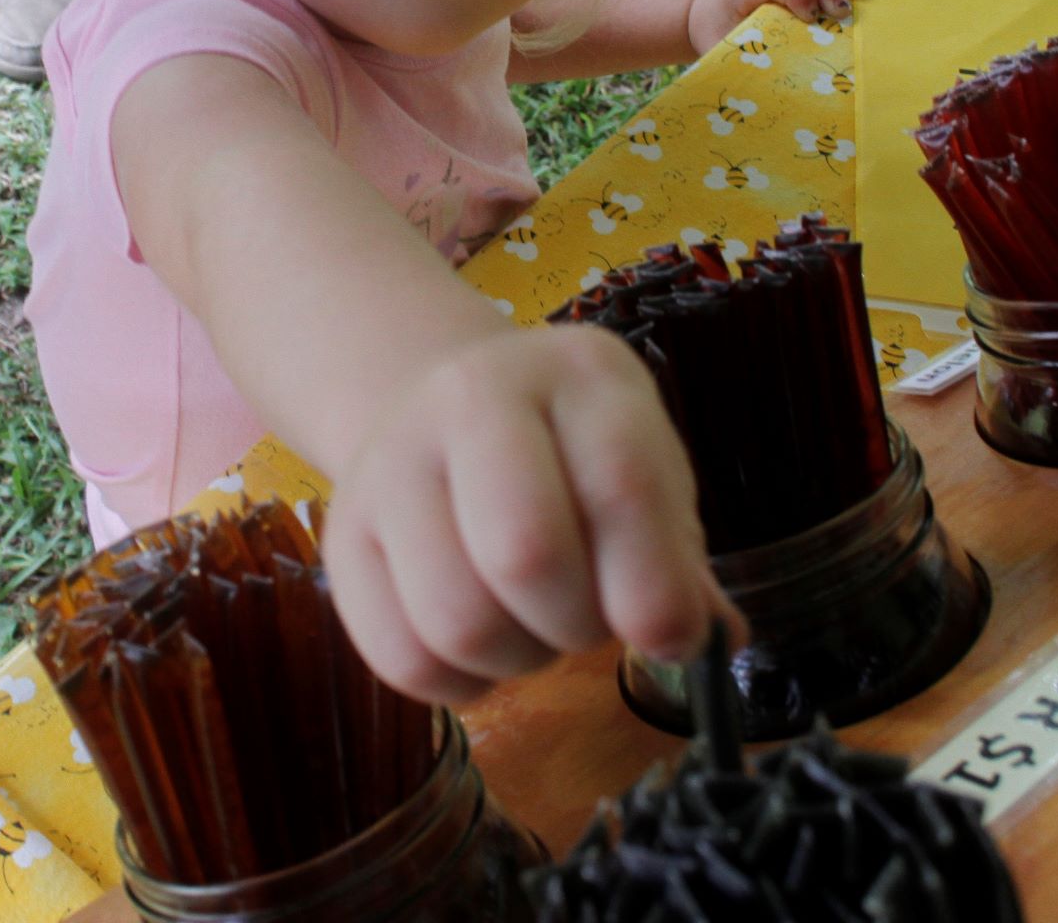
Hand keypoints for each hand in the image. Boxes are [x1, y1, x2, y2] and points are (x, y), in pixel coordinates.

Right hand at [319, 323, 740, 705]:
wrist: (436, 405)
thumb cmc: (569, 454)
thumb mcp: (641, 473)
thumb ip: (680, 560)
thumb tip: (715, 639)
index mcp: (578, 374)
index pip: (620, 485)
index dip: (653, 587)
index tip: (673, 639)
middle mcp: (473, 396)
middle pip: (524, 553)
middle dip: (577, 624)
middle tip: (591, 622)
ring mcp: (393, 461)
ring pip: (458, 620)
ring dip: (518, 658)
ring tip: (533, 627)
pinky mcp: (342, 532)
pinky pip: (400, 657)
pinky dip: (459, 684)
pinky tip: (482, 651)